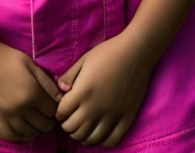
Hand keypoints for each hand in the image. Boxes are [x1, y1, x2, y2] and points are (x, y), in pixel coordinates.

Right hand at [0, 40, 59, 141]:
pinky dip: (20, 135)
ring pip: (29, 133)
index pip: (52, 111)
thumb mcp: (30, 64)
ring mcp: (6, 116)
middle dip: (47, 119)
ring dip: (35, 128)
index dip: (54, 107)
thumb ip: (47, 82)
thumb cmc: (6, 58)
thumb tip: (62, 98)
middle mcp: (20, 108)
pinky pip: (12, 137)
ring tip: (33, 119)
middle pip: (43, 125)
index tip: (50, 103)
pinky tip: (22, 127)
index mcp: (31, 92)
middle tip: (43, 112)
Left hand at [55, 32, 153, 146]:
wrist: (136, 53)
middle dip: (68, 126)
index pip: (62, 113)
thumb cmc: (108, 53)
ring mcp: (112, 115)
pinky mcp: (127, 118)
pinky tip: (99, 134)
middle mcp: (95, 107)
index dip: (59, 113)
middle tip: (69, 121)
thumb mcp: (84, 60)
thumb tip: (60, 89)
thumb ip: (70, 75)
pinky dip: (102, 141)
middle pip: (74, 128)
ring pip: (91, 138)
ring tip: (81, 129)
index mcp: (82, 91)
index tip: (61, 111)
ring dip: (82, 137)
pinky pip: (112, 140)